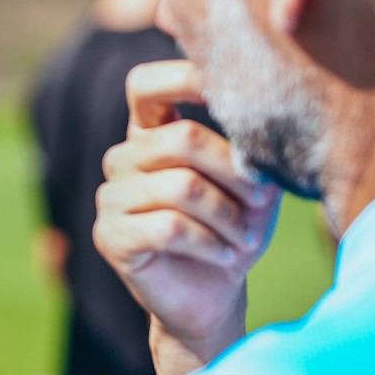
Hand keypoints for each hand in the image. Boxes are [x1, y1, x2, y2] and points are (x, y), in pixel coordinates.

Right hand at [94, 61, 277, 372]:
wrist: (214, 298)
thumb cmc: (235, 230)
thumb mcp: (252, 183)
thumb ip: (249, 146)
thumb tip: (261, 116)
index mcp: (151, 133)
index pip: (145, 85)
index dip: (180, 76)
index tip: (226, 89)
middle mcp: (124, 158)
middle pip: (181, 138)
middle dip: (235, 172)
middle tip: (264, 201)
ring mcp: (111, 196)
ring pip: (181, 186)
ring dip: (227, 215)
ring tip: (246, 238)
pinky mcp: (111, 236)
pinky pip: (169, 228)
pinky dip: (209, 244)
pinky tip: (225, 257)